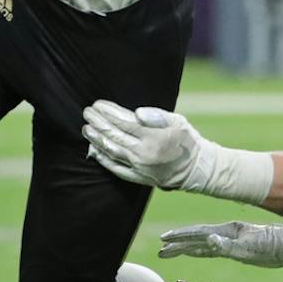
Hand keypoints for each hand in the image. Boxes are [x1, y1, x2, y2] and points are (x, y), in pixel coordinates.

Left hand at [82, 101, 206, 188]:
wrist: (196, 169)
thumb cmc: (187, 140)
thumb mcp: (178, 122)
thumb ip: (157, 116)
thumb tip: (137, 113)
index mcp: (153, 138)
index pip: (123, 122)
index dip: (108, 113)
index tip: (98, 105)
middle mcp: (143, 153)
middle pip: (114, 136)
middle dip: (98, 123)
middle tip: (87, 113)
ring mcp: (139, 167)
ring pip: (112, 151)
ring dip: (96, 139)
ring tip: (86, 128)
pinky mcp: (138, 177)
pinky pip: (116, 168)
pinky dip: (104, 159)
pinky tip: (94, 150)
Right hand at [158, 221, 282, 267]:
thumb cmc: (271, 246)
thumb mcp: (250, 247)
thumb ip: (228, 245)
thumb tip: (209, 239)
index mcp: (227, 231)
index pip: (198, 233)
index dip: (181, 237)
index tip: (164, 240)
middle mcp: (226, 233)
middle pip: (196, 238)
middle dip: (178, 244)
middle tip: (160, 250)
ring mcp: (230, 240)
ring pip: (202, 244)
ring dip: (185, 248)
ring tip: (169, 252)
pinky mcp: (235, 248)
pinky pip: (211, 250)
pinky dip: (199, 251)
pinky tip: (193, 253)